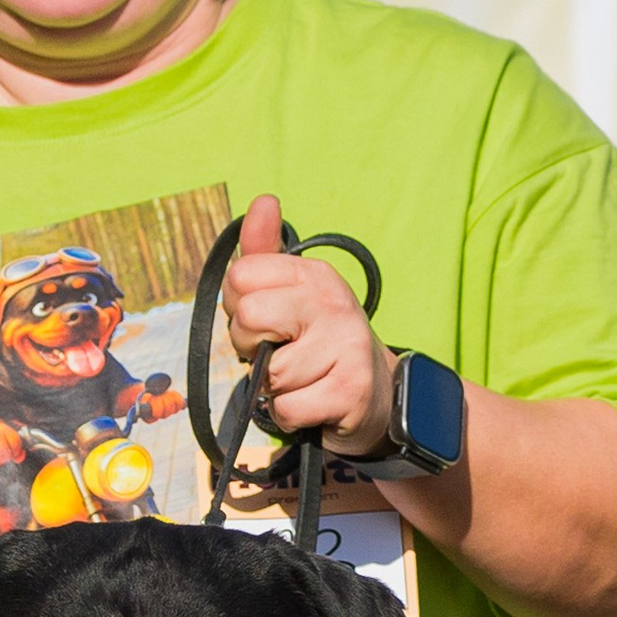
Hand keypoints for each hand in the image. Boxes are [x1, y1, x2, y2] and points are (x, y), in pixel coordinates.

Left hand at [219, 192, 393, 457]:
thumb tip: (264, 200)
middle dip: (250, 348)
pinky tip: (312, 404)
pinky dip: (289, 415)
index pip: (239, 278)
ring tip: (302, 380)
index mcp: (315, 274)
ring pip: (268, 374)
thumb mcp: (292, 295)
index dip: (239, 307)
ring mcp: (346, 346)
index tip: (266, 321)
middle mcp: (334, 302)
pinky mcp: (350, 391)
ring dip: (274, 388)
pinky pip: (286, 408)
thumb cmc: (319, 344)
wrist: (378, 396)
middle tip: (279, 353)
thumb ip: (264, 253)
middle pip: (248, 319)